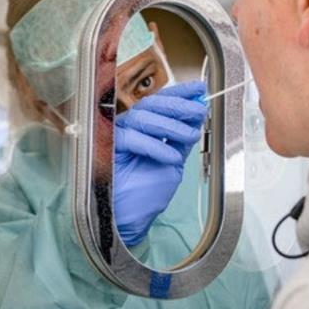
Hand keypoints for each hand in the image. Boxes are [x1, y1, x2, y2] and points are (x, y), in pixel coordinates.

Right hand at [114, 81, 206, 245]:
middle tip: (198, 109)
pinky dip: (155, 146)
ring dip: (171, 125)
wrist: (130, 219)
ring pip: (142, 117)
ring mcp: (117, 136)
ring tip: (189, 135)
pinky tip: (171, 156)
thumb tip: (196, 115)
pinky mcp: (108, 148)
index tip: (199, 89)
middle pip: (151, 105)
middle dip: (178, 105)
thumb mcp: (173, 163)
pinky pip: (132, 138)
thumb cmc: (145, 194)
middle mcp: (130, 129)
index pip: (161, 104)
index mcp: (145, 130)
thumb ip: (181, 140)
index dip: (180, 94)